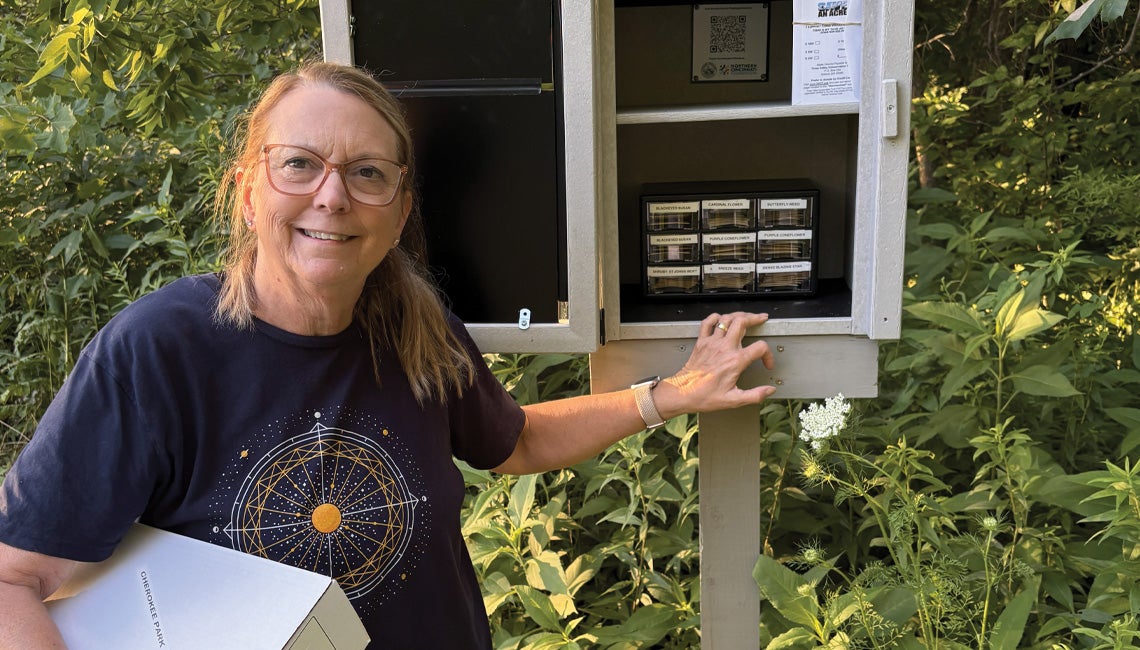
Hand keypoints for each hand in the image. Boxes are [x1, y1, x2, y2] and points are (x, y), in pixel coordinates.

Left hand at [655, 312, 775, 417]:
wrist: (682, 393)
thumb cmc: (704, 396)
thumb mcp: (733, 400)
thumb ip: (754, 395)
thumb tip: (769, 390)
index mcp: (734, 361)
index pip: (760, 348)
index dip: (768, 355)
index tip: (766, 362)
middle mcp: (723, 348)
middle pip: (742, 322)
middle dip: (755, 318)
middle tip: (761, 319)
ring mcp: (711, 343)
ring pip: (726, 319)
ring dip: (738, 315)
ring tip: (746, 316)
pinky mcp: (701, 342)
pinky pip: (707, 322)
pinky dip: (716, 317)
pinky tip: (721, 319)